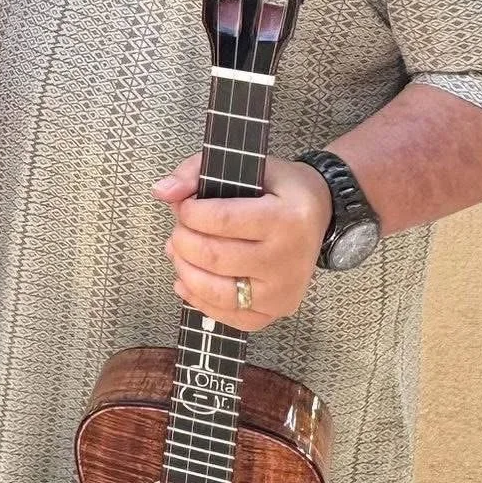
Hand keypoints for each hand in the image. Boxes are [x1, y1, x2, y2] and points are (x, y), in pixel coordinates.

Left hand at [151, 154, 331, 331]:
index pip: (223, 221)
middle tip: (180, 229)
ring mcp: (283, 291)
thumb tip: (162, 192)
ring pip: (217, 292)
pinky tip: (187, 280)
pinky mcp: (276, 310)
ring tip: (178, 252)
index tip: (184, 206)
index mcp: (286, 218)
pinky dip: (199, 300)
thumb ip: (198, 172)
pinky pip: (229, 317)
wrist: (319, 214)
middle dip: (183, 241)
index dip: (190, 213)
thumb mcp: (246, 166)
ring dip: (185, 271)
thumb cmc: (279, 189)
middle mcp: (288, 260)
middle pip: (215, 257)